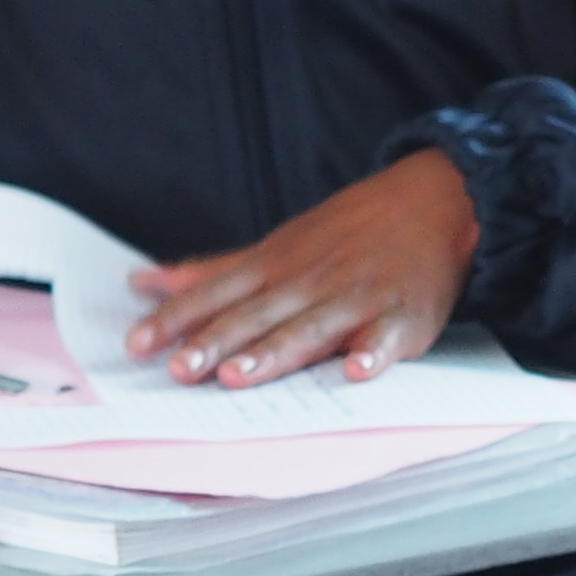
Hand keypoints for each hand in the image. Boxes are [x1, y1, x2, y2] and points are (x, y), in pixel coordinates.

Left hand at [125, 150, 482, 385]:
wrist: (437, 200)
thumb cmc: (347, 234)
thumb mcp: (276, 246)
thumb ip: (212, 271)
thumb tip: (144, 282)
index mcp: (277, 266)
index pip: (218, 294)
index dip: (177, 319)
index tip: (138, 344)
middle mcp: (311, 281)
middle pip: (257, 315)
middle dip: (217, 341)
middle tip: (181, 369)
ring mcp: (357, 297)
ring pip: (310, 328)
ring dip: (276, 351)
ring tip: (240, 375)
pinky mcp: (403, 315)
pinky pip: (387, 337)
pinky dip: (374, 352)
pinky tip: (358, 370)